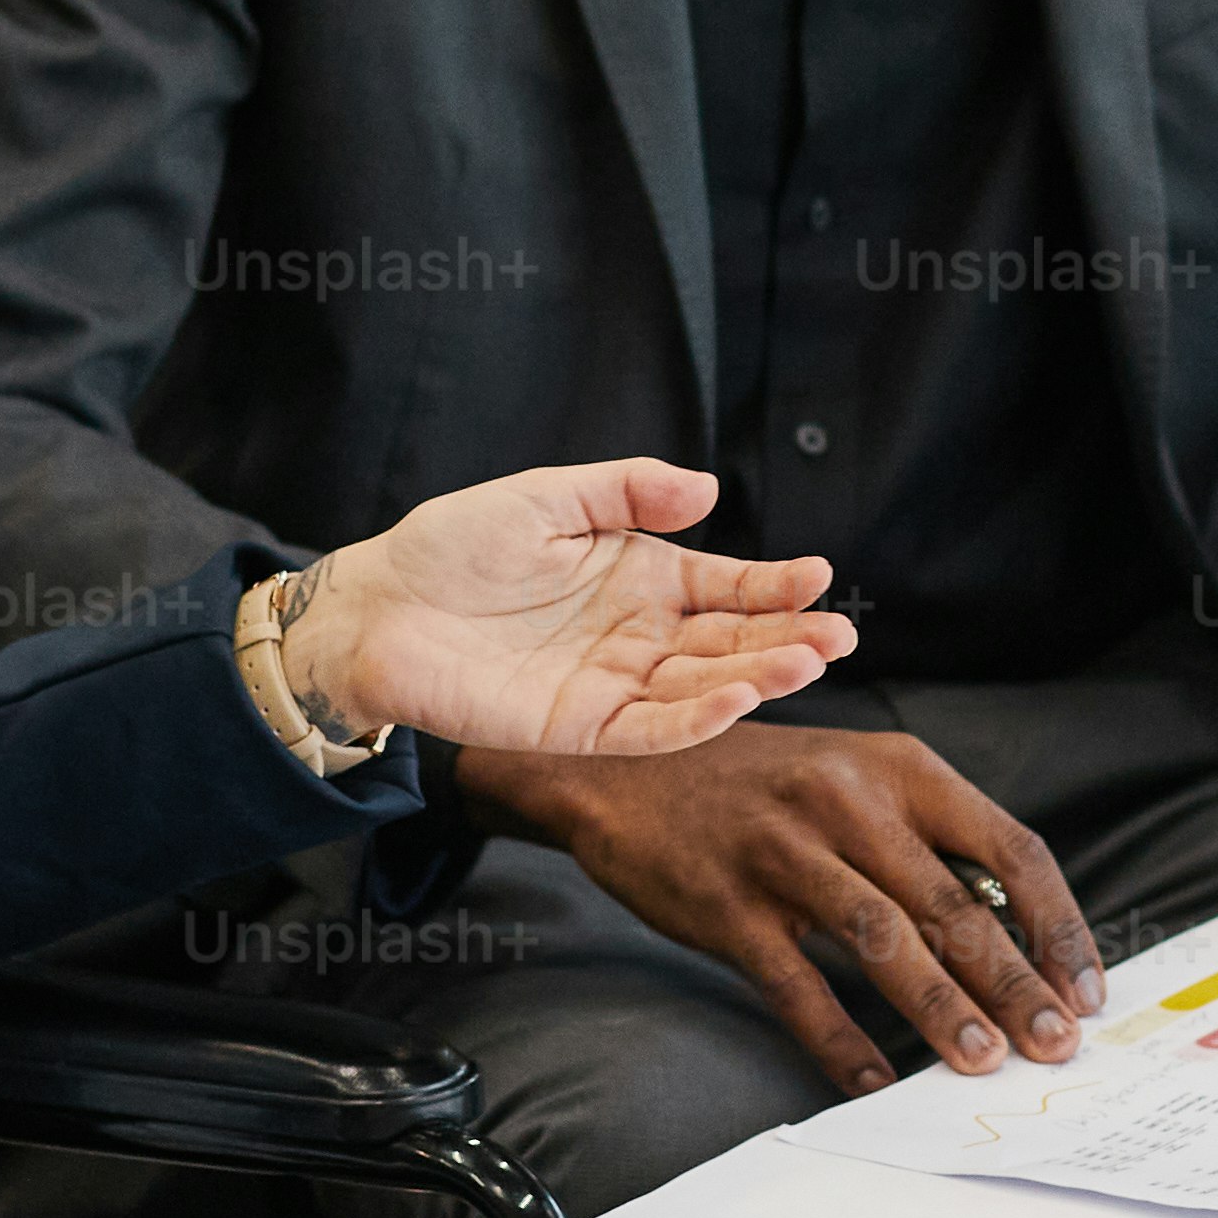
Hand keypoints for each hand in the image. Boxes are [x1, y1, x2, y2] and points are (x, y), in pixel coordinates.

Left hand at [274, 457, 859, 757]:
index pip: (727, 586)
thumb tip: (708, 488)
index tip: (819, 575)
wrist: (378, 607)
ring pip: (704, 688)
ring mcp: (614, 685)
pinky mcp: (579, 728)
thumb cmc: (454, 547)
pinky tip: (737, 700)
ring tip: (807, 661)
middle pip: (731, 642)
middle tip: (839, 635)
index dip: (776, 584)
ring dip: (759, 678)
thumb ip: (627, 492)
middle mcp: (640, 636)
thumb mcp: (548, 496)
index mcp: (642, 578)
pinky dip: (696, 719)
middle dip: (789, 639)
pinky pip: (651, 729)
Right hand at [445, 721, 1107, 1091]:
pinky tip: (873, 1082)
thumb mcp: (853, 777)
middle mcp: (849, 802)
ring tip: (982, 1064)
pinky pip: (797, 985)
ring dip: (942, 1010)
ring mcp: (786, 853)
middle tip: (1054, 1045)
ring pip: (886, 942)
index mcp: (900, 769)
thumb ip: (925, 840)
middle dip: (1015, 985)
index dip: (1058, 925)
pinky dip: (839, 1040)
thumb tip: (1012, 935)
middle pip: (956, 906)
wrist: (623, 765)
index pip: (1011, 847)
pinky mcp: (728, 904)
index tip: (1084, 987)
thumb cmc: (760, 784)